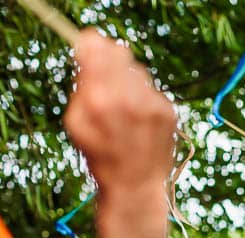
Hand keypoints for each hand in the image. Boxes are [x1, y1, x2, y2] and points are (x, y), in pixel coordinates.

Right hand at [64, 31, 176, 237]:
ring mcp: (152, 104)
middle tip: (104, 75)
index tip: (87, 45)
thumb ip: (80, 87)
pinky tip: (137, 117)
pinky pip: (151, 89)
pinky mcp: (168, 111)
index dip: (91, 45)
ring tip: (122, 105)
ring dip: (126, 79)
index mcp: (100, 101)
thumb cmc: (101, 156)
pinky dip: (143, 96)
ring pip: (136, 71)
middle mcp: (129, 98)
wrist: (136, 186)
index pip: (97, 49)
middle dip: (108, 58)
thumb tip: (88, 52)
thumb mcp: (76, 124)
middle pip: (119, 54)